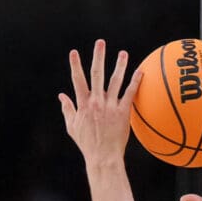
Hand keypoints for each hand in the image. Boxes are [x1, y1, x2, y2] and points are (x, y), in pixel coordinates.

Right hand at [58, 39, 142, 166]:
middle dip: (98, 57)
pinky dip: (135, 82)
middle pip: (97, 75)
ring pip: (115, 81)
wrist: (103, 157)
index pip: (77, 80)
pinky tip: (140, 72)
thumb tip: (61, 95)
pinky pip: (130, 94)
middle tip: (100, 42)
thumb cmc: (87, 144)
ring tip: (123, 53)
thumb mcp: (72, 126)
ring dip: (119, 65)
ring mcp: (110, 107)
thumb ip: (67, 109)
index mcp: (83, 104)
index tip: (74, 52)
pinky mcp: (123, 113)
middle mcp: (96, 102)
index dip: (75, 65)